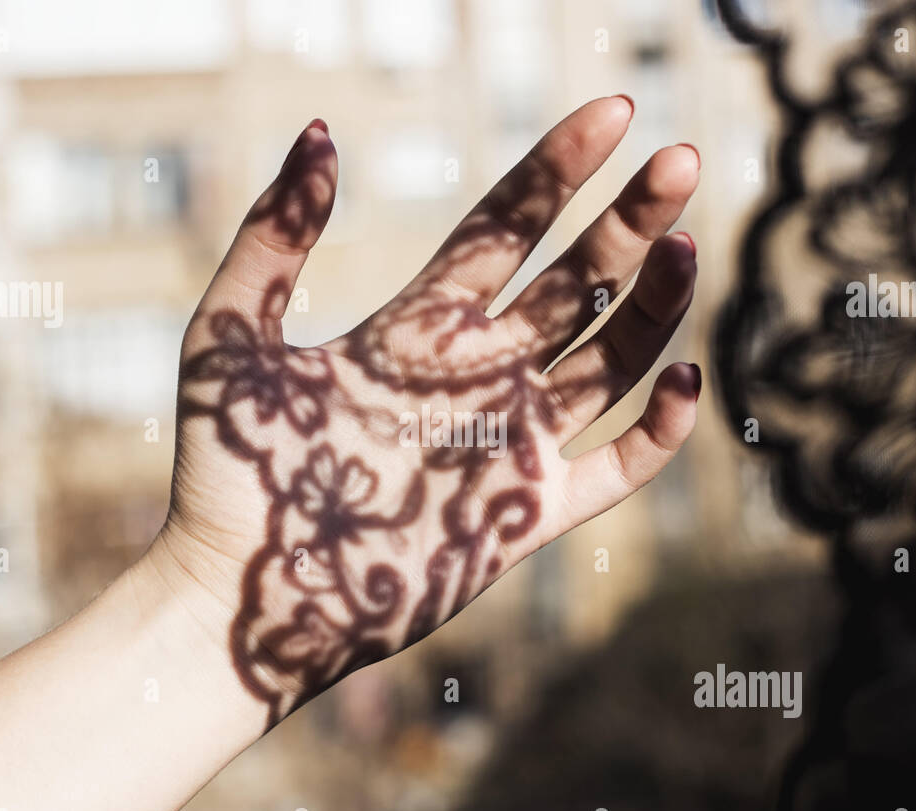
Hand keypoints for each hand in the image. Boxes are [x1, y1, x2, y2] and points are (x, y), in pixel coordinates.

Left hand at [152, 98, 700, 726]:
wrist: (244, 594)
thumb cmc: (229, 471)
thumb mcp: (229, 335)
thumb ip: (273, 235)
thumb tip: (320, 133)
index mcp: (419, 327)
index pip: (507, 228)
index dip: (559, 168)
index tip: (613, 110)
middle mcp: (477, 374)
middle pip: (576, 280)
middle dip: (630, 218)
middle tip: (679, 156)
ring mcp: (510, 441)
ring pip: (608, 357)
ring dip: (654, 303)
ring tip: (686, 243)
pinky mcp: (531, 512)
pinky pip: (618, 465)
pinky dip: (658, 425)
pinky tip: (678, 372)